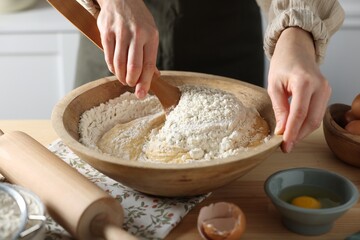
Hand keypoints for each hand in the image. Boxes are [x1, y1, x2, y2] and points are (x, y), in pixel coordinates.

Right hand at [96, 0, 158, 98]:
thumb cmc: (138, 19)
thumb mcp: (150, 33)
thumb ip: (150, 55)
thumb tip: (154, 76)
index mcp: (151, 36)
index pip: (149, 64)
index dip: (145, 82)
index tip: (141, 94)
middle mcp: (136, 34)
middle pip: (133, 66)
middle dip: (131, 81)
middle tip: (130, 85)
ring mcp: (120, 32)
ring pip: (119, 63)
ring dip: (120, 76)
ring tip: (123, 78)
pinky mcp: (106, 32)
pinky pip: (109, 56)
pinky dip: (112, 67)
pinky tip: (115, 69)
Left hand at [267, 27, 330, 152]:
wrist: (296, 49)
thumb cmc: (283, 64)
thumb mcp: (274, 86)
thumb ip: (280, 109)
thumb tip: (282, 131)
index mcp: (305, 82)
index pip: (299, 114)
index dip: (292, 132)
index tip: (284, 146)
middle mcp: (320, 86)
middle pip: (312, 120)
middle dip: (298, 136)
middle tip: (284, 146)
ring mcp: (326, 90)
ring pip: (317, 120)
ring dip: (302, 132)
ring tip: (288, 139)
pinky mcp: (326, 93)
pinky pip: (317, 114)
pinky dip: (306, 124)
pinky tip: (295, 129)